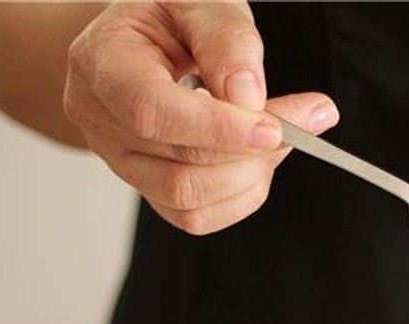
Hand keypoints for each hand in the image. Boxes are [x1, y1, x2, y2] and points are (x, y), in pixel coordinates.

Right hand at [63, 1, 336, 234]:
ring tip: (282, 133)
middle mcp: (101, 119)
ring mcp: (120, 161)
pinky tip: (258, 158)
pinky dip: (241, 194)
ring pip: (190, 199)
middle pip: (180, 165)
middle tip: (308, 118)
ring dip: (251, 174)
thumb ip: (225, 38)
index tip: (274, 127)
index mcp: (102, 63)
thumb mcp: (198, 1)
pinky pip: (197, 216)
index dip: (217, 128)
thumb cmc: (171, 17)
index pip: (152, 112)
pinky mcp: (147, 188)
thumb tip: (248, 96)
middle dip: (253, 150)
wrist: (147, 40)